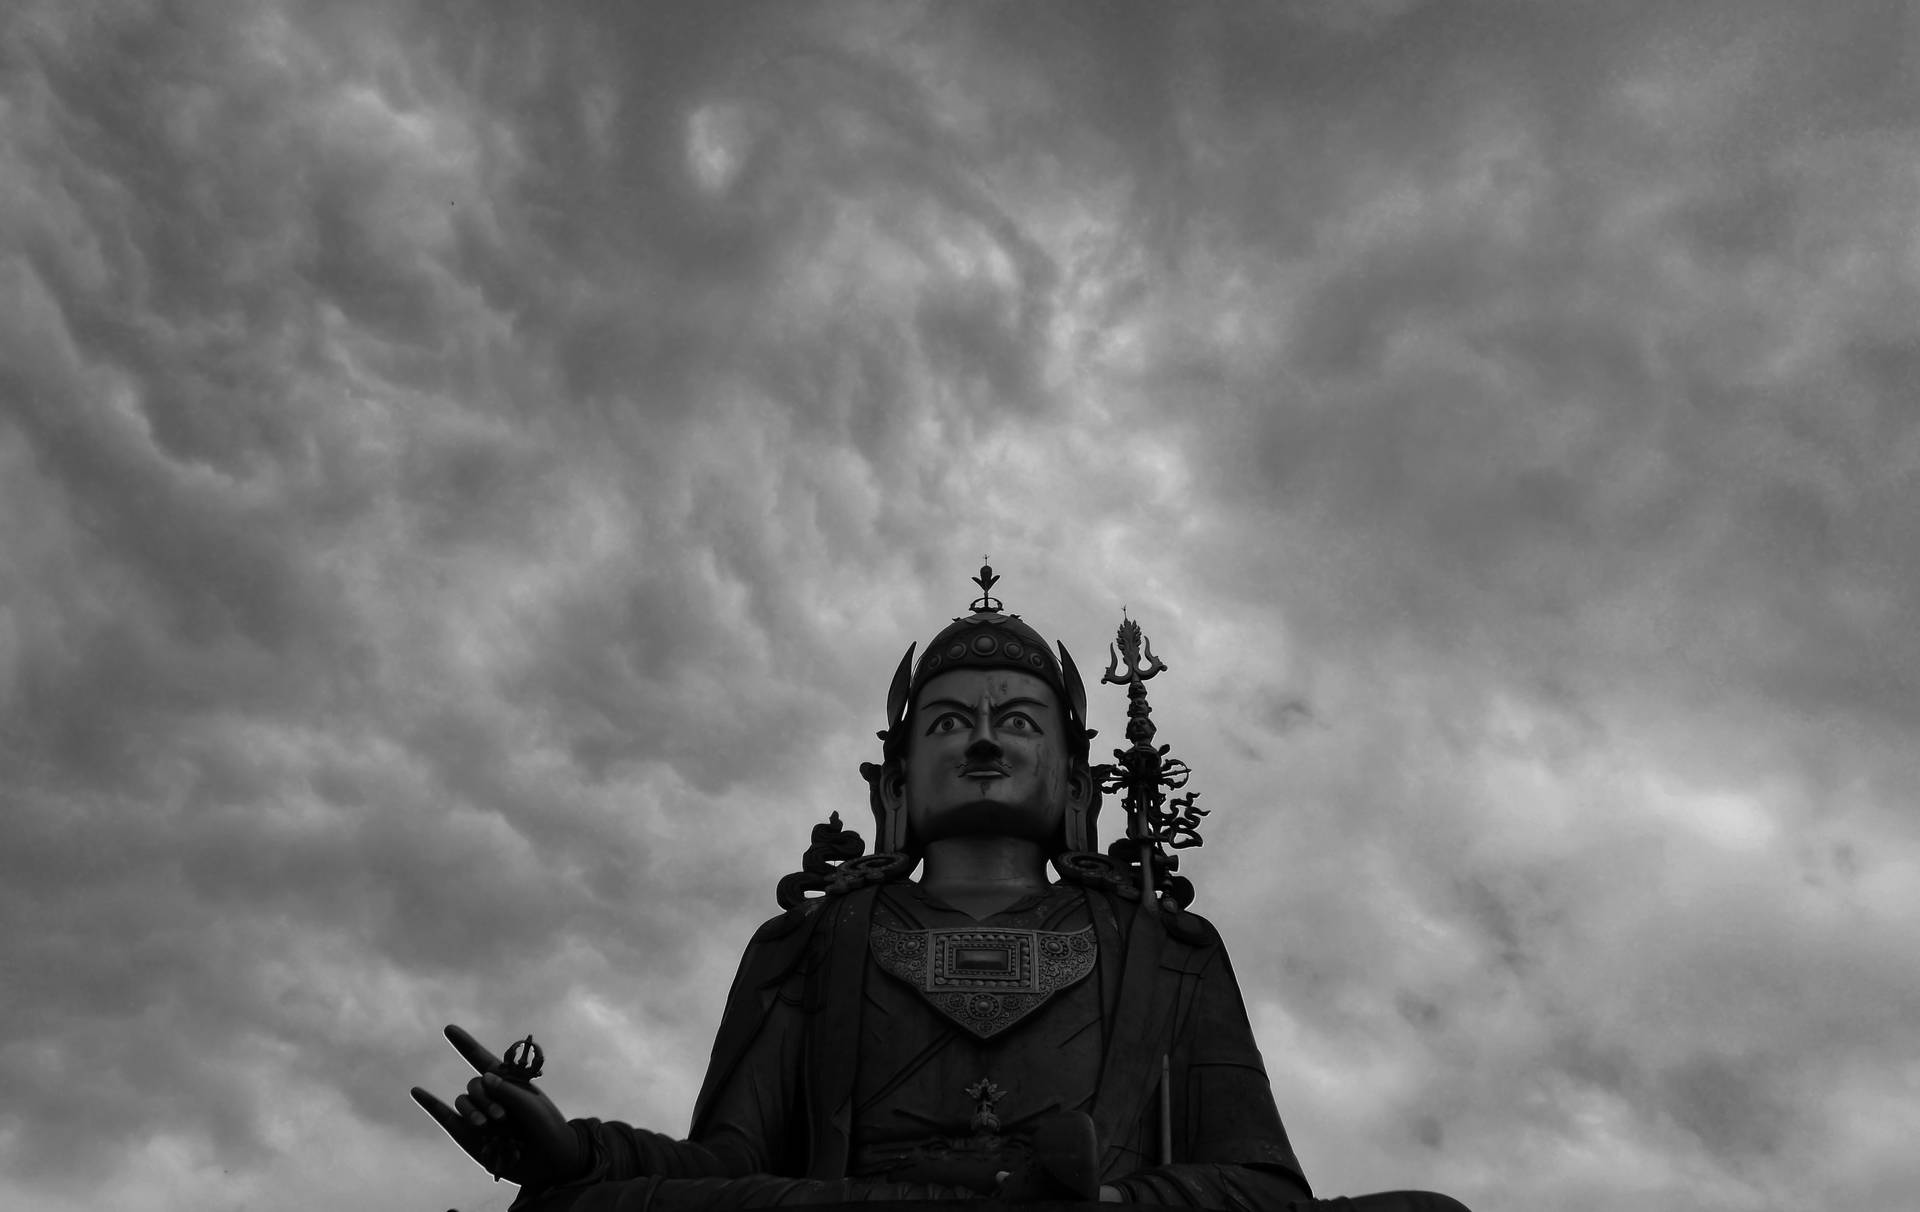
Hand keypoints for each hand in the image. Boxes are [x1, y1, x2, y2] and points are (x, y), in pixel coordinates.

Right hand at [411, 1024, 586, 1187]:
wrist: (550, 1163)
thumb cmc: (547, 1129)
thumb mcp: (533, 1106)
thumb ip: (509, 1091)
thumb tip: (484, 1077)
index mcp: (509, 1082)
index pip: (482, 1059)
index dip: (465, 1044)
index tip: (448, 1029)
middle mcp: (491, 1097)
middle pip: (474, 1085)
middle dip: (484, 1098)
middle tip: (501, 1117)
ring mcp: (479, 1116)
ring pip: (462, 1103)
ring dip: (472, 1111)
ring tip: (486, 1126)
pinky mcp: (468, 1137)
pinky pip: (446, 1117)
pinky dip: (431, 1104)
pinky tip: (417, 1091)